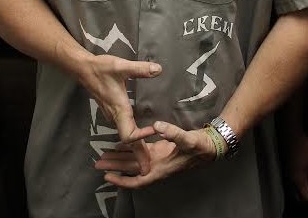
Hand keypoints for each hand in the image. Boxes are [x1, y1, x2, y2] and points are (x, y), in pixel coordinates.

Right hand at [77, 54, 161, 173]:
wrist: (83, 69)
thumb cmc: (101, 68)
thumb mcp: (121, 66)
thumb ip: (139, 69)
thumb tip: (159, 69)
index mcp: (119, 109)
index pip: (129, 134)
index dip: (140, 139)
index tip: (154, 133)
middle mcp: (115, 116)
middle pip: (128, 142)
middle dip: (138, 155)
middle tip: (148, 170)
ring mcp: (112, 115)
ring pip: (125, 137)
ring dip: (135, 149)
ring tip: (146, 159)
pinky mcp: (111, 112)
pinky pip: (122, 131)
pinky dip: (131, 140)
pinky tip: (138, 140)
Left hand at [94, 120, 215, 187]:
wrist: (210, 145)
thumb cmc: (200, 147)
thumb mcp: (188, 140)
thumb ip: (173, 133)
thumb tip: (157, 126)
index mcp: (160, 168)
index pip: (137, 180)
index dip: (122, 180)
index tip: (107, 177)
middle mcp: (156, 166)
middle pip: (130, 170)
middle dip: (114, 167)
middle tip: (97, 163)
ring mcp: (157, 158)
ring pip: (133, 161)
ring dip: (119, 159)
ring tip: (103, 156)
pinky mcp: (159, 150)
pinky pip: (140, 151)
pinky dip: (129, 148)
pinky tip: (120, 144)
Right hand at [288, 132, 307, 203]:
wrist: (291, 134)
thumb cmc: (304, 147)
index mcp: (298, 179)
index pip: (307, 196)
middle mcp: (291, 178)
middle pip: (298, 195)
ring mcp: (289, 173)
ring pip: (294, 189)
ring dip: (304, 192)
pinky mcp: (288, 167)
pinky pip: (293, 182)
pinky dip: (301, 185)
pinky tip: (307, 179)